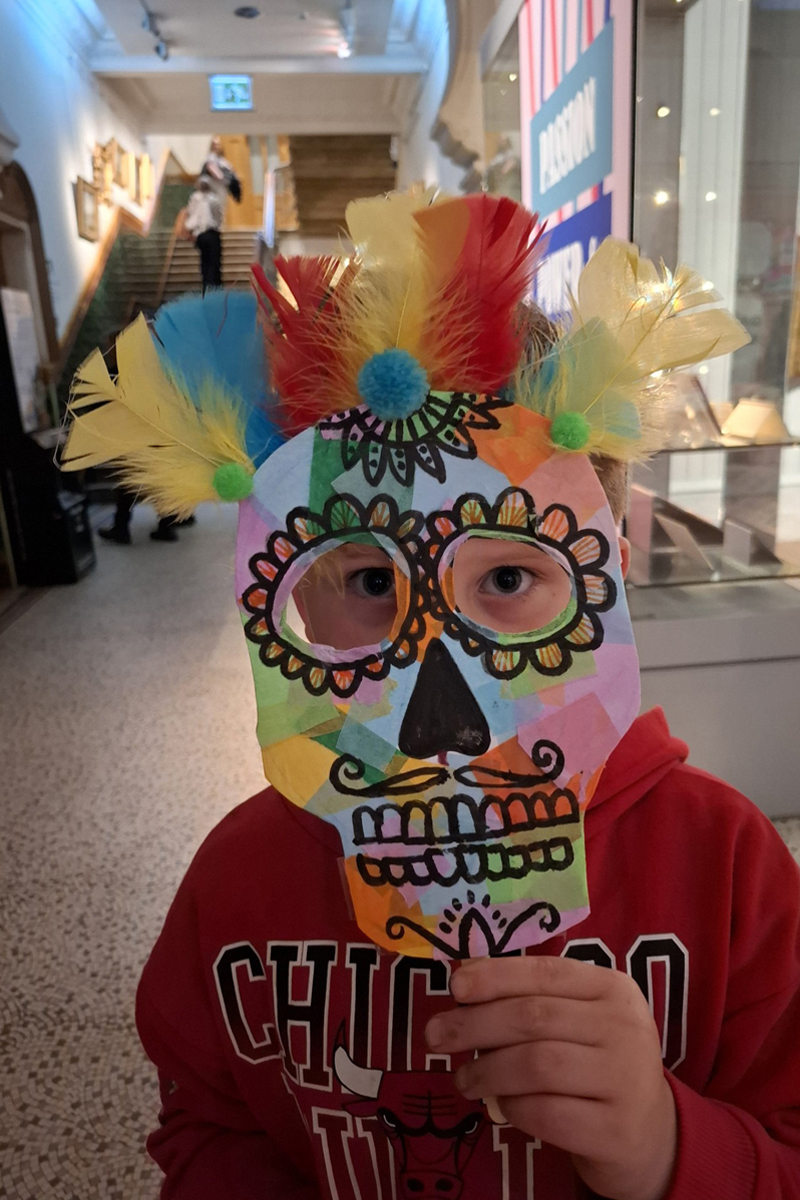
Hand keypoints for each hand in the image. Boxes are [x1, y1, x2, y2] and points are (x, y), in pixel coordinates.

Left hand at [425, 956, 676, 1199]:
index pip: (545, 973)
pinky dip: (513, 1107)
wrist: (649, 1134)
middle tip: (435, 1036)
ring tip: (462, 1079)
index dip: (495, 976)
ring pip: (536, 1065)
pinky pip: (546, 1113)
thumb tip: (463, 979)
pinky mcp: (615, 1129)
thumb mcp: (577, 1020)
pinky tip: (501, 1105)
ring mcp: (625, 1079)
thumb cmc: (597, 1063)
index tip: (455, 987)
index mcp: (612, 989)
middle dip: (474, 1025)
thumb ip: (531, 998)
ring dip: (487, 1071)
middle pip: (533, 1018)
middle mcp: (624, 1027)